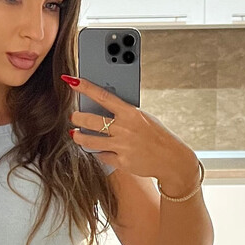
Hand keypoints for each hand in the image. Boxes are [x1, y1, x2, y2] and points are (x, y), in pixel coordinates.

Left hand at [61, 75, 200, 194]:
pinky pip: (102, 156)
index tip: (72, 81)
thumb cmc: (156, 135)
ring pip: (90, 141)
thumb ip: (124, 114)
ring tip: (75, 134)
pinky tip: (100, 150)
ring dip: (79, 137)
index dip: (85, 88)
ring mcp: (122, 146)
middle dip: (77, 117)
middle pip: (91, 120)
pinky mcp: (122, 162)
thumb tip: (102, 108)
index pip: (103, 96)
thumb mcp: (143, 118)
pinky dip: (100, 152)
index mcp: (131, 113)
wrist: (171, 159)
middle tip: (73, 116)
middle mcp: (125, 129)